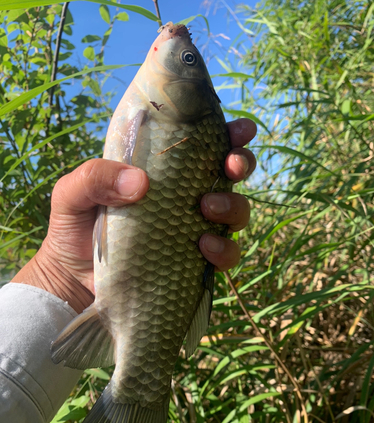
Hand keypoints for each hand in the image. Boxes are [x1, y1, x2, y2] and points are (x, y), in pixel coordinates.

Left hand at [11, 118, 255, 312]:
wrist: (73, 280)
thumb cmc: (73, 228)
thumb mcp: (73, 194)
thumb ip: (94, 177)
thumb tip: (140, 182)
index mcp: (160, 171)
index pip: (201, 144)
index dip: (228, 134)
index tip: (239, 130)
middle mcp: (183, 196)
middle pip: (230, 173)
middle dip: (241, 163)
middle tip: (230, 167)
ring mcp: (192, 229)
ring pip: (236, 212)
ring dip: (233, 206)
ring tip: (207, 208)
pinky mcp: (195, 261)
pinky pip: (226, 254)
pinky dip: (225, 249)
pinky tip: (204, 246)